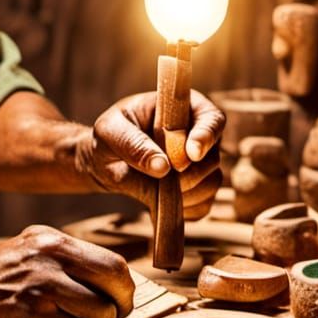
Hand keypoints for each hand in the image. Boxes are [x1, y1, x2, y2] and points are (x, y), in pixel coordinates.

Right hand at [0, 225, 134, 317]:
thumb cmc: (5, 271)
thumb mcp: (35, 245)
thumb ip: (72, 255)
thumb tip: (118, 276)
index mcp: (54, 241)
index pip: (114, 264)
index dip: (122, 288)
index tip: (117, 299)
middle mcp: (51, 262)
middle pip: (115, 289)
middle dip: (118, 307)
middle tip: (106, 314)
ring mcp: (42, 292)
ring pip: (101, 317)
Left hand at [83, 90, 223, 219]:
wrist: (105, 160)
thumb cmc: (109, 135)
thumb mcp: (109, 131)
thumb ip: (133, 144)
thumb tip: (162, 167)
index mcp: (183, 108)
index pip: (211, 118)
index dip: (206, 136)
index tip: (190, 154)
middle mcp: (199, 135)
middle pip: (212, 157)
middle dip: (188, 173)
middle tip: (160, 177)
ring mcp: (202, 164)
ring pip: (211, 183)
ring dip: (183, 193)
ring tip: (152, 188)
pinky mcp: (198, 190)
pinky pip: (202, 205)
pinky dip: (182, 209)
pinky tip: (159, 201)